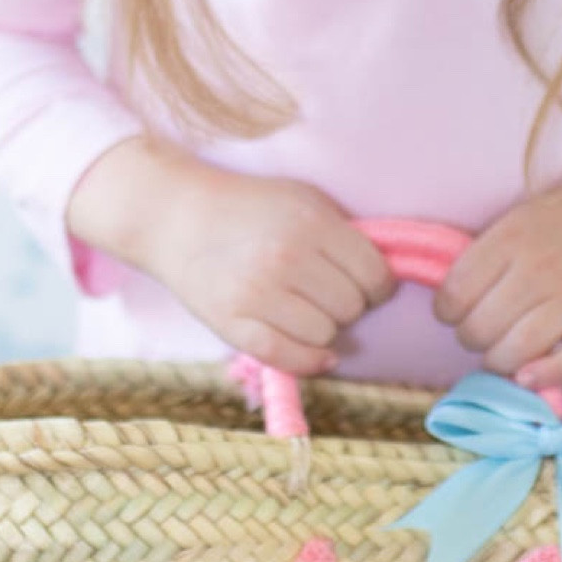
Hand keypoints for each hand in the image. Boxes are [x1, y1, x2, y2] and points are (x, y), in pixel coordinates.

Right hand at [65, 136, 395, 374]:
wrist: (176, 216)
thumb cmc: (249, 206)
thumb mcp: (303, 200)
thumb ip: (343, 232)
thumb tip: (385, 274)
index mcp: (310, 224)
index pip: (374, 274)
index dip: (378, 285)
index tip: (367, 284)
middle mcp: (286, 259)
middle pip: (352, 307)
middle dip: (350, 305)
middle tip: (330, 294)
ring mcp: (256, 294)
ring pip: (325, 336)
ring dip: (325, 329)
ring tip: (308, 310)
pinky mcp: (232, 323)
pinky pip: (288, 358)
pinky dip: (309, 360)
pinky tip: (316, 352)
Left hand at [433, 139, 561, 392]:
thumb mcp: (517, 221)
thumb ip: (485, 258)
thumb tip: (451, 305)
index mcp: (511, 239)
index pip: (454, 296)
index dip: (447, 314)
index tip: (457, 313)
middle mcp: (540, 268)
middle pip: (479, 328)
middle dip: (471, 339)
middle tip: (483, 333)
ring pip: (516, 350)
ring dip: (498, 362)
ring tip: (502, 353)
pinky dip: (544, 376)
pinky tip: (528, 375)